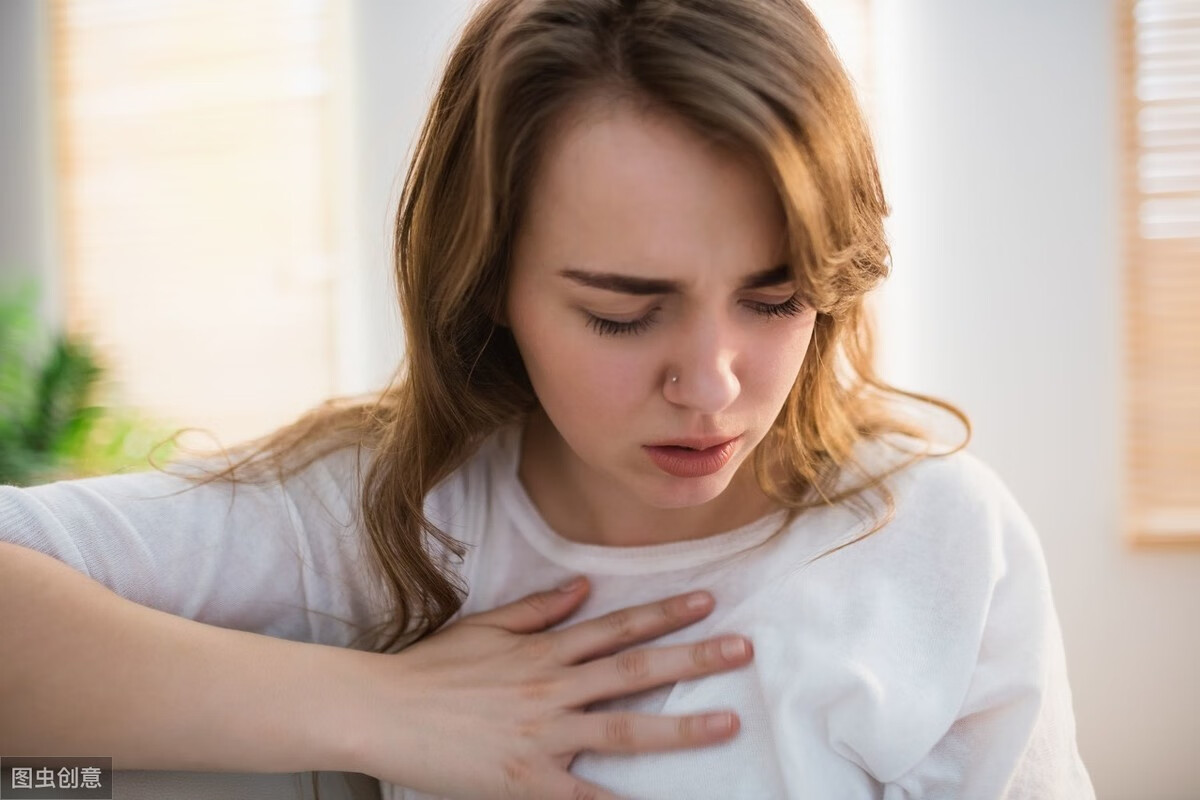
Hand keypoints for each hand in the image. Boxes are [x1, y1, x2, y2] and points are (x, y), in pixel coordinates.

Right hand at [345, 577, 752, 798]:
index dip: (664, 614)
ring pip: (623, 729)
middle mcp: (552, 689)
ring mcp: (543, 737)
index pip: (616, 628)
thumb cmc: (431, 669)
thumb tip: (584, 585)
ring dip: (680, 727)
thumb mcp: (485, 626)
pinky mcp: (527, 781)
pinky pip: (583, 796)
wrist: (382, 712)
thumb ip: (539, 609)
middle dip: (693, 659)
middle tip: (742, 649)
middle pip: (634, 671)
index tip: (707, 603)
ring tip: (726, 722)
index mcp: (544, 651)